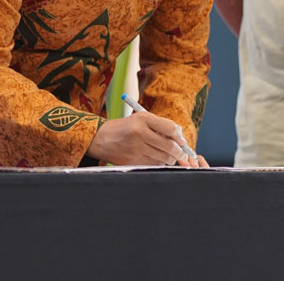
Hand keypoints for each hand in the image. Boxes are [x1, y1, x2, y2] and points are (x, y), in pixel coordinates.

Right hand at [86, 112, 201, 166]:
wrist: (101, 139)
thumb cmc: (125, 127)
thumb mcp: (141, 118)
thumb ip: (160, 125)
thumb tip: (180, 136)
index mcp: (143, 119)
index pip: (170, 128)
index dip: (179, 137)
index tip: (182, 141)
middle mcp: (140, 133)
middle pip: (169, 146)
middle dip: (179, 152)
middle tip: (182, 153)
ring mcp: (136, 148)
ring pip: (163, 158)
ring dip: (170, 158)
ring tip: (168, 155)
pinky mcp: (133, 161)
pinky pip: (154, 164)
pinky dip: (159, 163)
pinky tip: (156, 158)